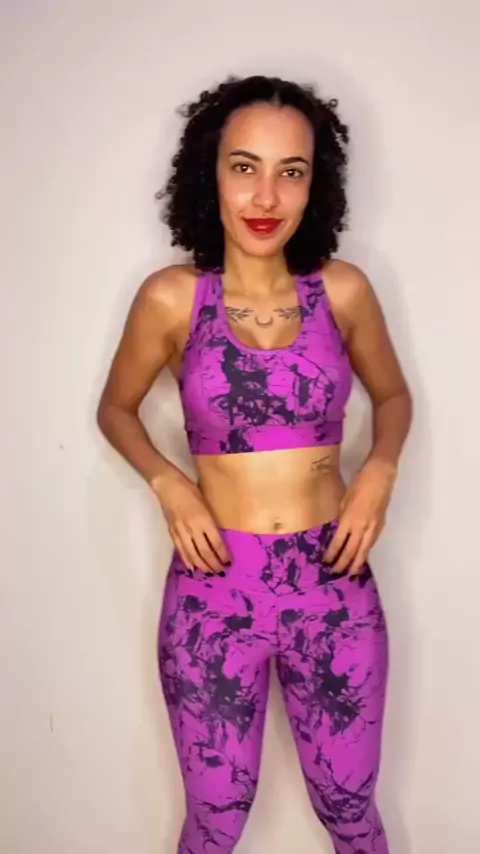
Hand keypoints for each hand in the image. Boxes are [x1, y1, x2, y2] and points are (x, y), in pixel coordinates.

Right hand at [153, 469, 230, 574]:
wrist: (169, 486)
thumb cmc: (191, 491)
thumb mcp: (206, 503)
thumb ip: (211, 521)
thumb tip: (218, 537)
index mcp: (204, 519)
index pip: (216, 542)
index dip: (223, 555)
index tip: (229, 562)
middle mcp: (193, 528)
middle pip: (205, 552)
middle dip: (214, 564)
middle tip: (221, 571)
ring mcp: (181, 532)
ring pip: (193, 554)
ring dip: (202, 565)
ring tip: (210, 572)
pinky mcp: (173, 533)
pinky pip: (181, 550)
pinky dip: (187, 561)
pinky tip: (192, 568)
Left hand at [323, 458, 396, 575]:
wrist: (380, 477)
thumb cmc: (359, 484)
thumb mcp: (344, 500)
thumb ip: (342, 517)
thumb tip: (339, 529)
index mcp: (348, 519)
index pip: (338, 543)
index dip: (331, 554)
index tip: (326, 562)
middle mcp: (361, 527)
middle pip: (351, 551)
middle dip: (342, 564)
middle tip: (335, 573)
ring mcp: (372, 528)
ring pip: (363, 551)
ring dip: (356, 563)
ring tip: (351, 573)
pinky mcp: (380, 526)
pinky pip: (370, 544)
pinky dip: (365, 553)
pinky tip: (362, 558)